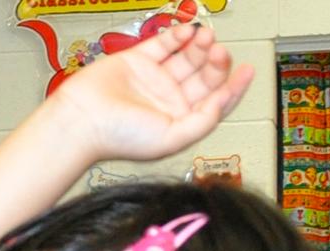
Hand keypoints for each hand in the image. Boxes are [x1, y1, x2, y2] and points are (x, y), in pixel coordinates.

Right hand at [44, 23, 252, 162]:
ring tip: (207, 37)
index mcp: (180, 120)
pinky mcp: (137, 61)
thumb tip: (224, 99)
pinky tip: (188, 32)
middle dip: (216, 62)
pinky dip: (177, 36)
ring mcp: (154, 78)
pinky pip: (163, 45)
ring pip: (187, 57)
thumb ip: (203, 121)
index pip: (216, 100)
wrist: (81, 121)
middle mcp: (169, 99)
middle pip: (204, 75)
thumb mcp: (172, 138)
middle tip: (219, 51)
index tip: (247, 71)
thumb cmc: (119, 138)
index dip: (234, 86)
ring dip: (200, 46)